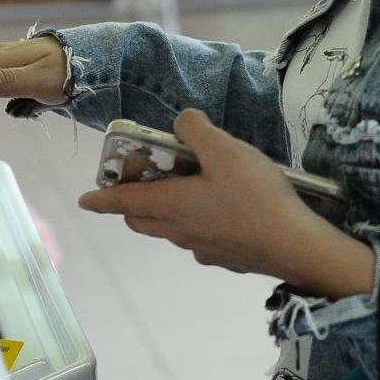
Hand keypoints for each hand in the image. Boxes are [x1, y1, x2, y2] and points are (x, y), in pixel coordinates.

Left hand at [78, 109, 374, 298]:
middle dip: (132, 205)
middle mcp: (180, 232)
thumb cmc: (255, 196)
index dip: (101, 199)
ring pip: (171, 231)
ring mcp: (203, 249)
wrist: (295, 245)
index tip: (84, 200)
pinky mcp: (226, 258)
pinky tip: (222, 212)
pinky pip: (199, 240)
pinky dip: (197, 225)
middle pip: (143, 220)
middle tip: (140, 184)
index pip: (124, 202)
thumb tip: (181, 121)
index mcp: (171, 205)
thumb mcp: (225, 149)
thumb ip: (196, 130)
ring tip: (187, 190)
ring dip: (166, 213)